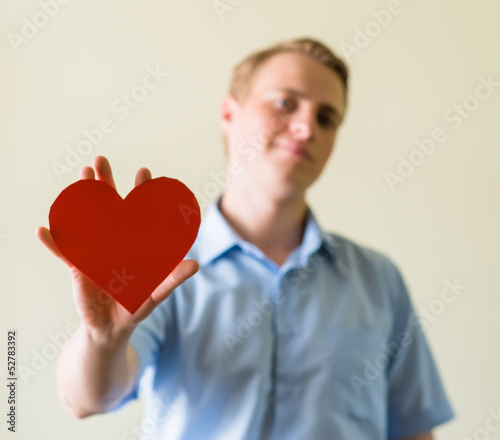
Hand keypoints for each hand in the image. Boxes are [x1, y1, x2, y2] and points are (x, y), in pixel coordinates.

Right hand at [37, 156, 198, 342]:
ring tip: (80, 179)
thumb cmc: (136, 305)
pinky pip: (64, 253)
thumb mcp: (156, 292)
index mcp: (133, 243)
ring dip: (81, 200)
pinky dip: (54, 244)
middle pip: (108, 208)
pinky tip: (43, 230)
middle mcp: (113, 242)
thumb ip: (173, 279)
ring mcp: (94, 252)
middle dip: (105, 184)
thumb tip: (195, 264)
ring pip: (85, 221)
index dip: (141, 193)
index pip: (137, 213)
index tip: (144, 172)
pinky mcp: (77, 269)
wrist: (113, 327)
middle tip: (100, 161)